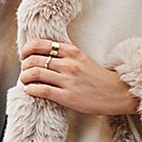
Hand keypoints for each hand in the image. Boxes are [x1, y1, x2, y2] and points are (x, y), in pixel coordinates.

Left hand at [19, 39, 137, 115]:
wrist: (117, 93)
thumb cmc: (99, 78)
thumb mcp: (83, 58)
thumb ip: (66, 55)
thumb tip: (43, 56)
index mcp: (72, 52)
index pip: (40, 44)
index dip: (27, 50)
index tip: (24, 56)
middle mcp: (69, 64)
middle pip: (34, 60)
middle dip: (24, 66)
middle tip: (24, 71)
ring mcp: (68, 80)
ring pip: (35, 74)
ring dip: (25, 78)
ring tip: (25, 81)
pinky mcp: (68, 96)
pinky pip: (42, 90)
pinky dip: (31, 89)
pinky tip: (30, 90)